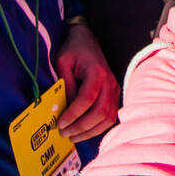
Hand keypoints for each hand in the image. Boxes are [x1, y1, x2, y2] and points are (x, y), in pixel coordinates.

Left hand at [55, 22, 118, 141]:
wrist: (88, 39)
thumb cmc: (74, 49)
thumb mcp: (62, 62)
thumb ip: (65, 85)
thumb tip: (63, 109)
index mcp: (97, 73)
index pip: (87, 99)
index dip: (73, 115)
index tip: (59, 124)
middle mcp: (110, 82)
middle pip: (100, 113)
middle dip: (81, 127)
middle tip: (64, 134)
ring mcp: (115, 89)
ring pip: (108, 118)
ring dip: (90, 131)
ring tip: (73, 136)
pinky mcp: (115, 94)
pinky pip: (111, 116)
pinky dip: (99, 127)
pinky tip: (85, 131)